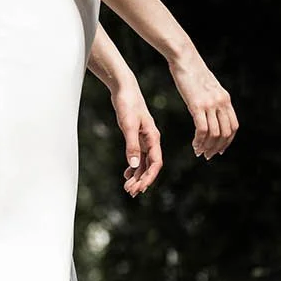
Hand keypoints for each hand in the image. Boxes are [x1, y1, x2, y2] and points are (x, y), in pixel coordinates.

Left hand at [111, 77, 162, 197]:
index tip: (140, 189)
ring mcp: (144, 139)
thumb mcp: (128, 125)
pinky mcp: (136, 137)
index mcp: (153, 138)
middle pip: (150, 166)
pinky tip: (127, 174)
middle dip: (141, 180)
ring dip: (137, 176)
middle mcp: (151, 140)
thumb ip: (131, 145)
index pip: (156, 163)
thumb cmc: (128, 104)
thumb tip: (135, 165)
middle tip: (130, 192)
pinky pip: (138, 156)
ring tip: (127, 187)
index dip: (149, 178)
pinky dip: (133, 167)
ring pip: (144, 163)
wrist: (124, 89)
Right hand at [169, 50, 237, 159]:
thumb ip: (213, 100)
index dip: (228, 141)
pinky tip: (194, 144)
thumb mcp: (208, 87)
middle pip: (226, 133)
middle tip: (208, 155)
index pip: (233, 126)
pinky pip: (202, 129)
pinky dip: (199, 141)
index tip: (219, 150)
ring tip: (199, 152)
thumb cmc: (193, 73)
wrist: (184, 59)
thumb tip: (211, 112)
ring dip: (207, 147)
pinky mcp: (197, 105)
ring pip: (215, 134)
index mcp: (226, 99)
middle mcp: (221, 102)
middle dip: (217, 148)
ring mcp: (210, 104)